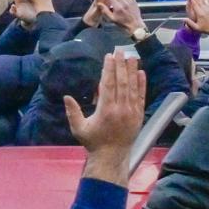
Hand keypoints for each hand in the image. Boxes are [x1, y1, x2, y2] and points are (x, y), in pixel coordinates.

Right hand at [66, 43, 148, 165]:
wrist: (111, 157)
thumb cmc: (93, 142)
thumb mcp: (79, 128)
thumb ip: (72, 112)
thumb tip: (66, 96)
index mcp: (106, 110)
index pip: (108, 84)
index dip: (109, 69)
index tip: (109, 56)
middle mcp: (121, 109)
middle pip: (122, 82)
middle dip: (121, 65)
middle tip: (120, 51)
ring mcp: (132, 112)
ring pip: (132, 87)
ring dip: (132, 70)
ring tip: (131, 57)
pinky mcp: (139, 115)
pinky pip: (141, 96)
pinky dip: (141, 84)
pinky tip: (141, 72)